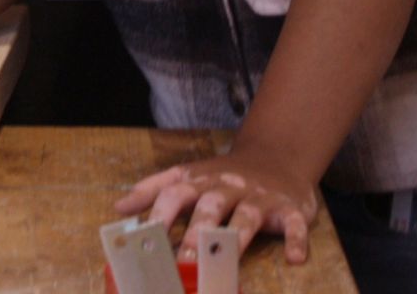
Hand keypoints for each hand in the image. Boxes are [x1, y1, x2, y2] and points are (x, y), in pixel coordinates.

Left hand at [114, 146, 319, 263]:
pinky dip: (296, 240)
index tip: (143, 239)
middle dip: (196, 232)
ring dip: (237, 237)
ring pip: (248, 215)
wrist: (276, 156)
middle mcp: (228, 187)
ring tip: (226, 259)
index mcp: (201, 181)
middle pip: (210, 206)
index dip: (158, 215)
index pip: (175, 194)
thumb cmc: (223, 176)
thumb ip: (154, 190)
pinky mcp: (291, 209)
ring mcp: (260, 197)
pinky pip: (295, 224)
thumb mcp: (188, 176)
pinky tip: (295, 259)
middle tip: (183, 261)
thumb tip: (119, 209)